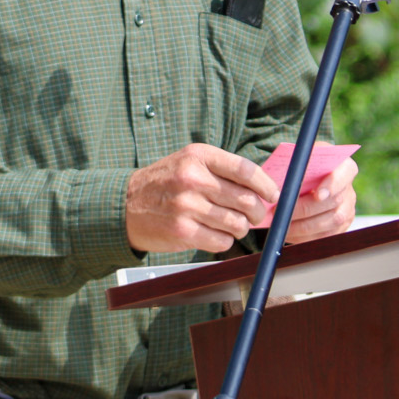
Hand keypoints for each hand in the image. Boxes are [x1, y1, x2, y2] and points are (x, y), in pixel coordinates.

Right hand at [126, 143, 279, 253]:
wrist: (126, 204)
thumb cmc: (165, 183)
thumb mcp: (189, 162)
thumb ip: (222, 171)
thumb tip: (262, 189)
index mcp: (199, 156)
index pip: (245, 170)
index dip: (266, 185)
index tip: (273, 195)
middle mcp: (193, 179)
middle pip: (246, 200)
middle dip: (257, 211)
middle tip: (255, 215)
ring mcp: (187, 206)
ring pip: (237, 224)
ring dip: (241, 228)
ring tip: (233, 225)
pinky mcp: (182, 231)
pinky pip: (221, 241)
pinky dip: (225, 241)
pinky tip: (216, 234)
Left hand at [285, 156, 357, 243]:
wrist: (310, 178)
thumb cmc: (304, 166)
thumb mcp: (303, 157)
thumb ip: (299, 163)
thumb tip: (286, 179)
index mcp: (344, 168)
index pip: (344, 175)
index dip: (332, 185)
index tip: (318, 195)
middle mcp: (349, 191)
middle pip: (333, 202)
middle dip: (305, 210)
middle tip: (282, 211)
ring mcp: (347, 211)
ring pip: (329, 223)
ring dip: (302, 227)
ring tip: (281, 224)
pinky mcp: (340, 228)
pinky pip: (324, 236)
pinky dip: (305, 237)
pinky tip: (288, 233)